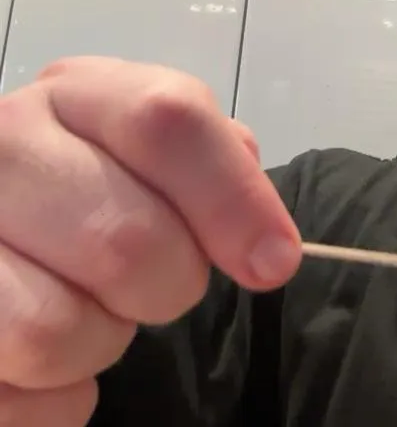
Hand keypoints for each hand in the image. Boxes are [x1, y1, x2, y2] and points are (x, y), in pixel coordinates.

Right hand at [0, 56, 301, 424]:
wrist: (13, 222)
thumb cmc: (102, 190)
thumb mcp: (158, 156)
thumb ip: (218, 168)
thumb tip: (264, 239)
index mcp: (75, 95)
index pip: (167, 121)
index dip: (233, 199)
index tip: (274, 262)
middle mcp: (2, 143)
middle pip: (126, 240)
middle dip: (168, 286)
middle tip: (153, 286)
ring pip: (55, 328)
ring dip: (97, 343)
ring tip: (87, 313)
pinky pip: (15, 394)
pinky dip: (54, 400)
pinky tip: (47, 363)